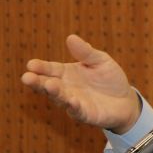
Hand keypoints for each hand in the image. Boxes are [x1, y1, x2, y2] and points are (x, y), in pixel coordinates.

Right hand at [21, 34, 141, 133]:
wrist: (125, 100)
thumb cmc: (110, 78)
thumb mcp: (100, 60)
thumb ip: (86, 52)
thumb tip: (71, 37)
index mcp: (66, 73)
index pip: (50, 69)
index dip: (40, 67)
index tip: (30, 64)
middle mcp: (66, 88)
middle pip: (48, 85)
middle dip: (37, 82)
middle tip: (26, 77)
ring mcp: (73, 102)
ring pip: (59, 98)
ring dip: (53, 92)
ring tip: (49, 85)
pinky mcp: (85, 114)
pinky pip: (77, 111)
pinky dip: (74, 106)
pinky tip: (71, 100)